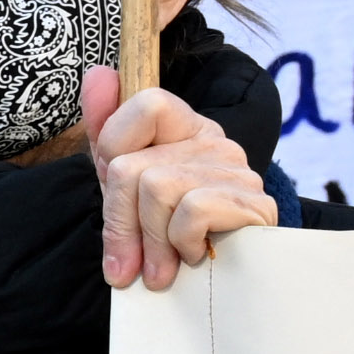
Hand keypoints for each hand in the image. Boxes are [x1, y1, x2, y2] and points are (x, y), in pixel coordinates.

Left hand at [80, 63, 273, 289]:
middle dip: (120, 223)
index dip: (113, 154)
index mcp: (184, 126)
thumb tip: (99, 73)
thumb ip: (106, 128)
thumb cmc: (168, 229)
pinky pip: (191, 211)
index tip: (116, 193)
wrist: (226, 280)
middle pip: (132, 167)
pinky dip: (181, 243)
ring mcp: (238, 169)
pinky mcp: (254, 204)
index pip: (145, 103)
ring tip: (160, 267)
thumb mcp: (126, 182)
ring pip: (157, 190)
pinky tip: (191, 255)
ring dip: (151, 241)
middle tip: (128, 260)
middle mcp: (214, 139)